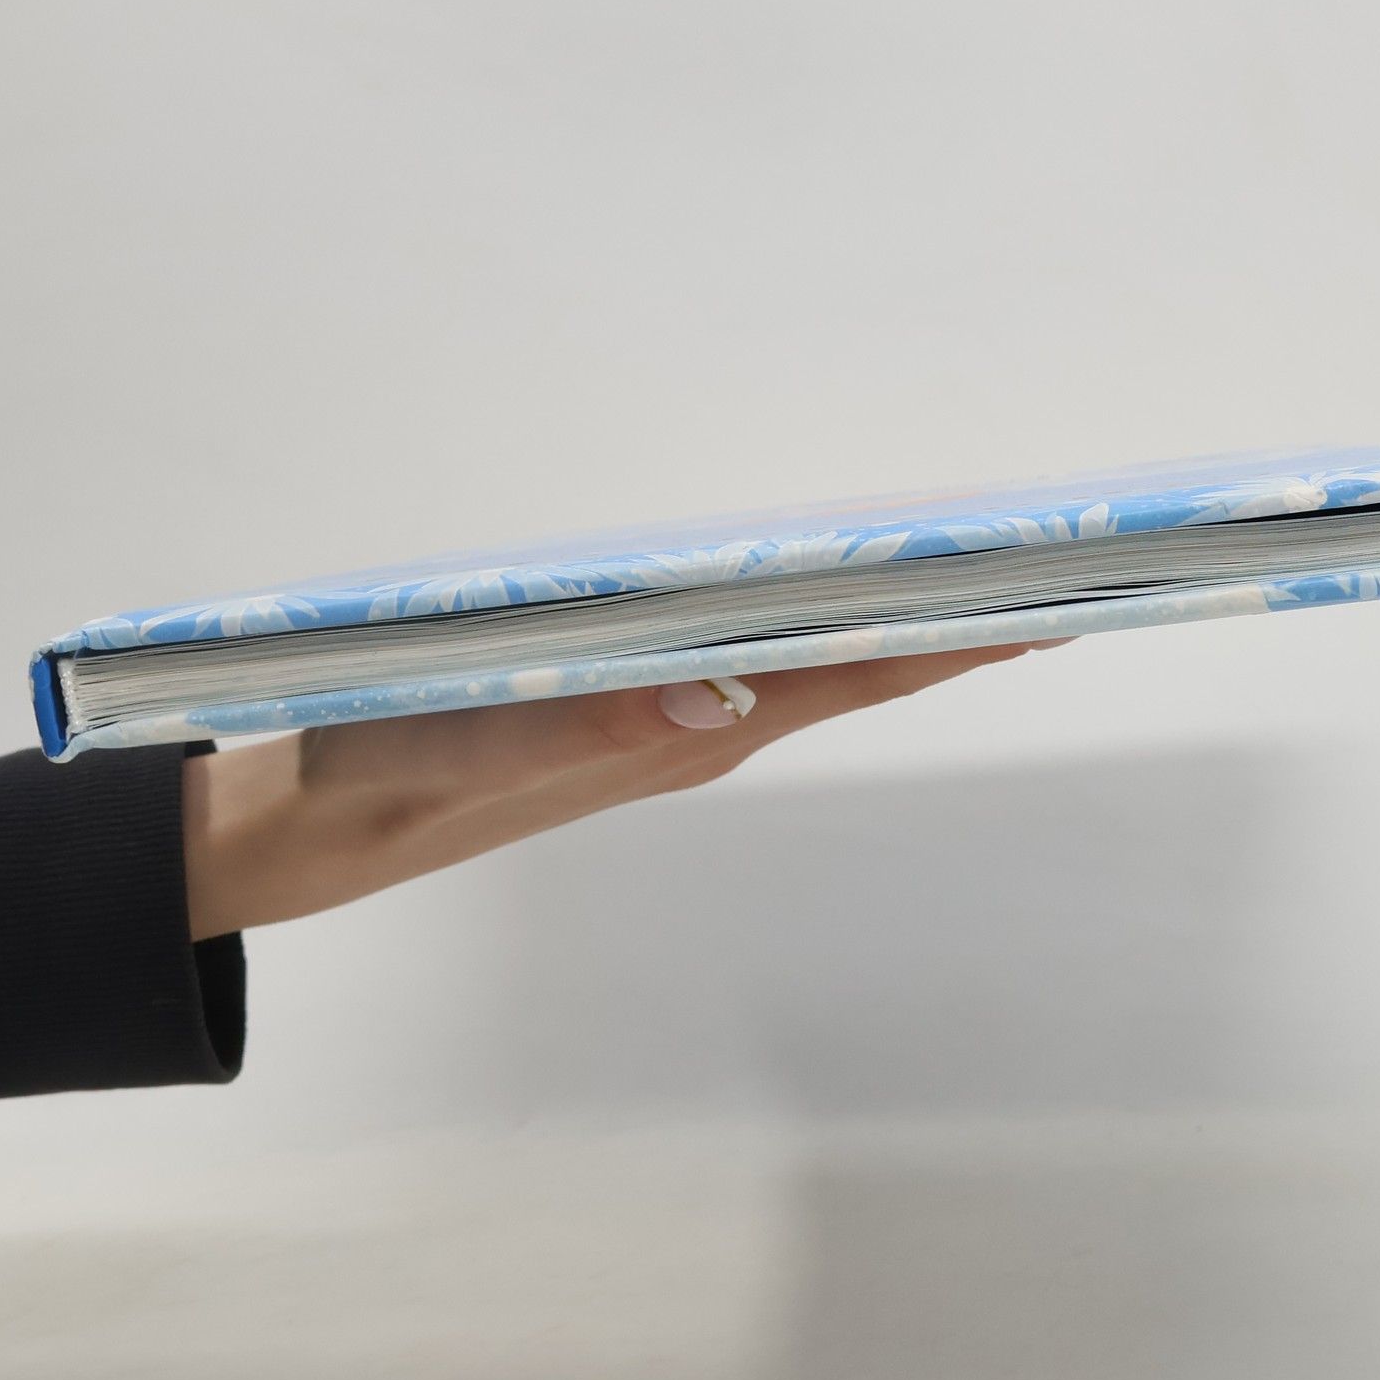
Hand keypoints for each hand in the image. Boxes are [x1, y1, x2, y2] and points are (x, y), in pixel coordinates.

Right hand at [181, 642, 1059, 937]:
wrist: (322, 822)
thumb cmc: (384, 769)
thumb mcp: (467, 744)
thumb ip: (580, 727)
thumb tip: (713, 699)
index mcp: (681, 734)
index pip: (848, 673)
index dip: (953, 635)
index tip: (1057, 592)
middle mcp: (696, 728)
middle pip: (852, 663)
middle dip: (951, 616)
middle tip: (1056, 556)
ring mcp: (666, 721)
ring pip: (808, 660)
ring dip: (892, 617)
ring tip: (971, 569)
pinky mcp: (626, 710)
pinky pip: (748, 656)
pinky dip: (809, 619)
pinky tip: (822, 595)